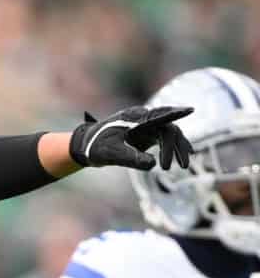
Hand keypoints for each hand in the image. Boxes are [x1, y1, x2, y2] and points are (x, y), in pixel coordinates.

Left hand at [69, 106, 193, 169]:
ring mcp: (147, 125)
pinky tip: (183, 159)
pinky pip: (167, 139)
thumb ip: (130, 158)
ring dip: (178, 148)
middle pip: (168, 128)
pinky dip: (175, 148)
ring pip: (170, 133)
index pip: (158, 115)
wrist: (88, 145)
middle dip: (176, 146)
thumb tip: (153, 165)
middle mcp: (144, 118)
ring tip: (185, 166)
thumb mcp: (111, 154)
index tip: (189, 110)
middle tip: (178, 166)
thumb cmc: (97, 147)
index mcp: (134, 118)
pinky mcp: (148, 133)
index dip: (175, 113)